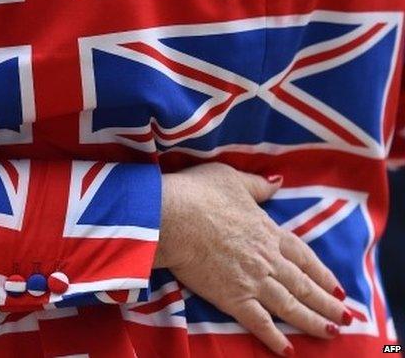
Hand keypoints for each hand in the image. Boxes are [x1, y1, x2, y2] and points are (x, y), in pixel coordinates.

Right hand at [154, 164, 350, 356]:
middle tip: (347, 317)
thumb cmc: (197, 193)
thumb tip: (277, 182)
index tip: (336, 287)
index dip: (321, 273)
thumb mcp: (231, 178)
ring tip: (332, 332)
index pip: (303, 256)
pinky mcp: (232, 297)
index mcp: (268, 231)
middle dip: (327, 303)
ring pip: (290, 306)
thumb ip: (257, 185)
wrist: (172, 216)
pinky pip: (259, 322)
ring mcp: (253, 280)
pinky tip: (288, 350)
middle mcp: (267, 259)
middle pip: (303, 285)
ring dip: (313, 321)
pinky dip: (274, 337)